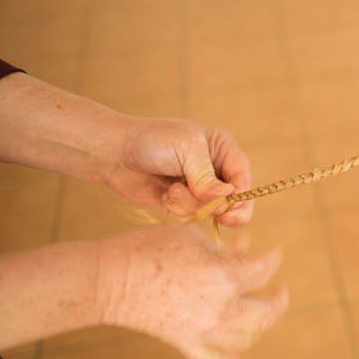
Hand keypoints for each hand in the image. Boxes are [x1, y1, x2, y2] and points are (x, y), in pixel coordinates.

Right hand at [96, 224, 287, 358]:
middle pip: (266, 312)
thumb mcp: (191, 236)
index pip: (265, 268)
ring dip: (258, 325)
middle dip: (278, 300)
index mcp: (225, 275)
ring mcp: (204, 330)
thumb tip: (243, 249)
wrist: (110, 279)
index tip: (274, 253)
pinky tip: (236, 355)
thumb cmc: (148, 247)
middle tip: (279, 291)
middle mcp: (221, 307)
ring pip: (247, 338)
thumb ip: (222, 247)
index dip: (274, 258)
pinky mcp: (186, 343)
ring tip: (257, 313)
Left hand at [105, 117, 253, 225]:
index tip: (229, 211)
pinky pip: (192, 217)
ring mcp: (200, 188)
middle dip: (223, 208)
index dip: (241, 197)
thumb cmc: (153, 141)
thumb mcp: (186, 149)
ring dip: (191, 205)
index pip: (243, 178)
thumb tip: (225, 199)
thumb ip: (206, 176)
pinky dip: (178, 210)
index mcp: (223, 149)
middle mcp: (215, 169)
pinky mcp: (183, 203)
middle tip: (219, 217)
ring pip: (211, 211)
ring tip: (171, 190)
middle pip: (236, 200)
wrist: (114, 153)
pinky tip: (164, 196)